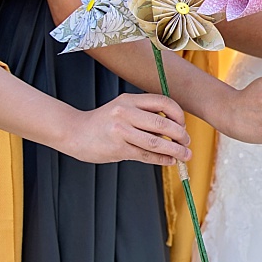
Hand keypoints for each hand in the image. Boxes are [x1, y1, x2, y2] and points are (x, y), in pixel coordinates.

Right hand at [64, 93, 191, 165]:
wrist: (73, 132)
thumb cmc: (104, 122)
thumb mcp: (123, 108)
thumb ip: (145, 114)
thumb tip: (176, 129)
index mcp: (130, 100)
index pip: (163, 102)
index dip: (179, 114)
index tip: (183, 125)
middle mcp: (125, 113)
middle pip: (163, 124)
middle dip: (181, 135)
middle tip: (187, 143)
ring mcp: (121, 131)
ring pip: (157, 143)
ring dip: (175, 151)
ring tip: (185, 155)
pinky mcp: (118, 149)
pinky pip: (146, 155)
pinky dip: (162, 159)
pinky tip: (170, 161)